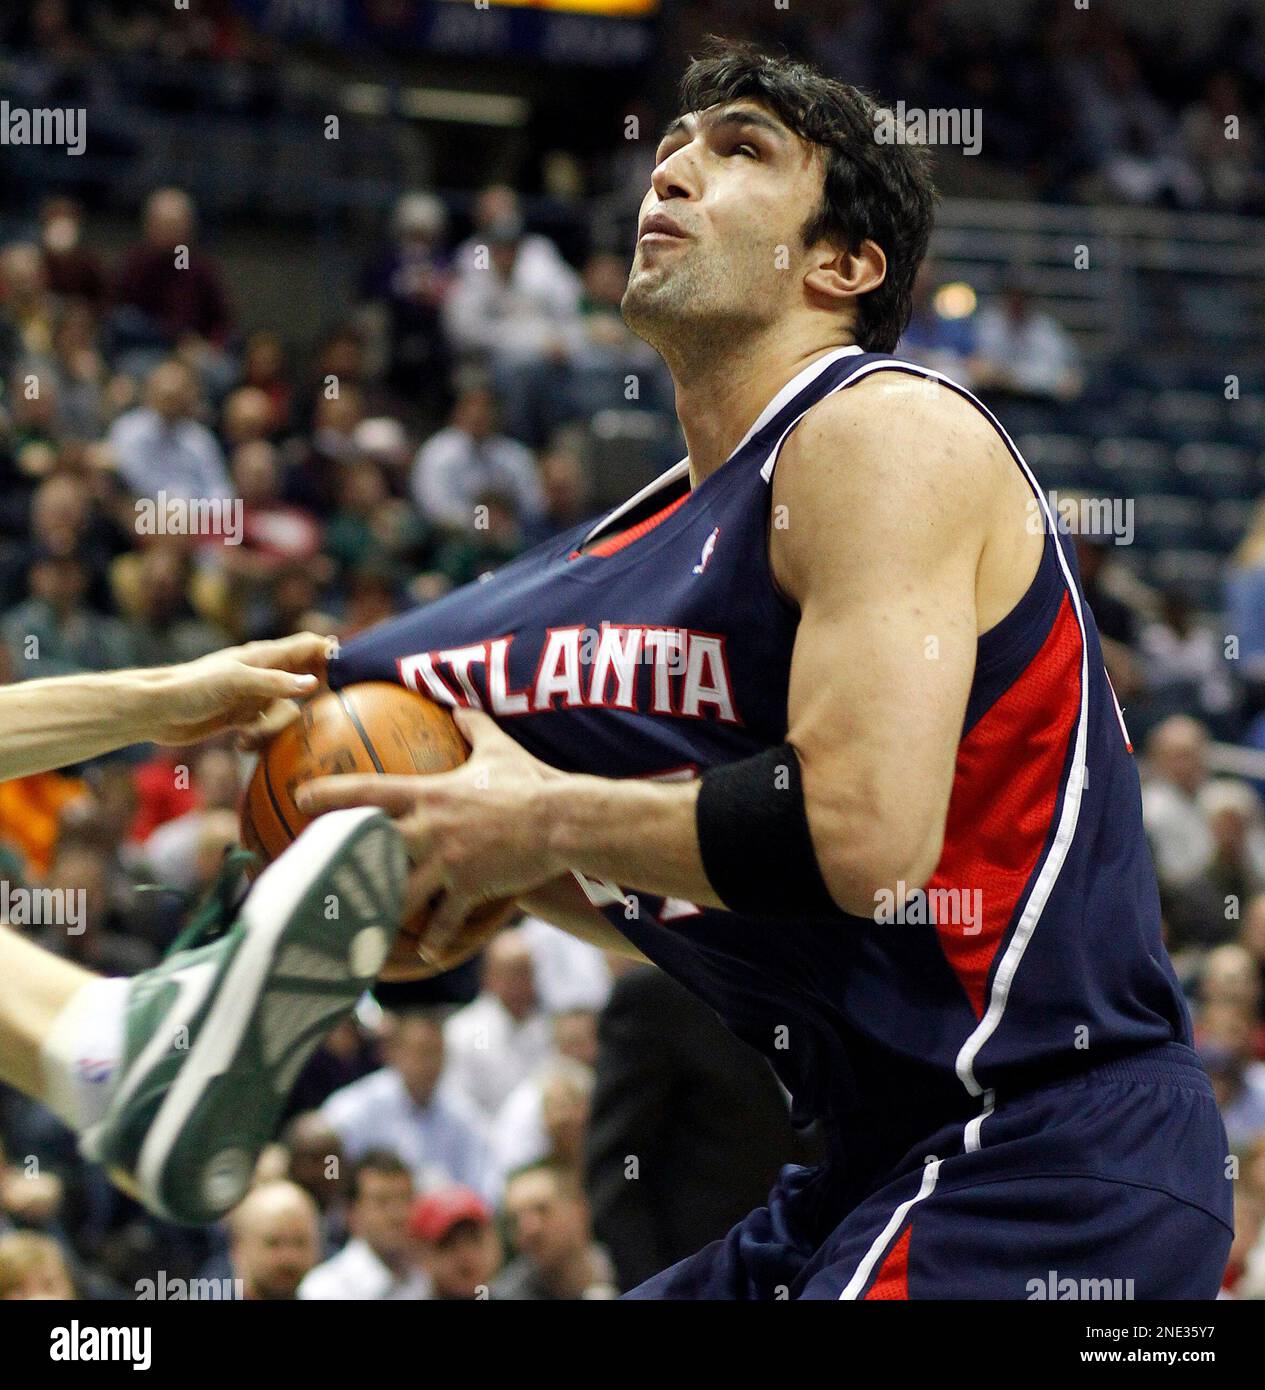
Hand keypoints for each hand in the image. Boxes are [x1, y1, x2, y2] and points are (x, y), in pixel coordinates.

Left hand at [151, 633, 331, 744]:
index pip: (310, 645)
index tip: (349, 676)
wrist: (156, 710)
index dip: (332, 653)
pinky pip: (269, 729)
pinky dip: (261, 738)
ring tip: (253, 734)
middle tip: (319, 715)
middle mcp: (265, 674)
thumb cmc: (192, 688)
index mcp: (265, 656)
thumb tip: (314, 686)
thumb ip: (275, 683)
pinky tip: (241, 743)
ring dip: (278, 728)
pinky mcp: (244, 717)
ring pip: (289, 711)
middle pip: (307, 679)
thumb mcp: (236, 683)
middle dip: (314, 698)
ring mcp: (256, 696)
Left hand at [294, 707, 565, 954]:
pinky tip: (426, 955)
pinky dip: (436, 939)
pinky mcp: (470, 886)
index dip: (330, 793)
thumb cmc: (530, 780)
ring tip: (354, 930)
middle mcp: (429, 829)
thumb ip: (475, 726)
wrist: (560, 819)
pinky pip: (446, 920)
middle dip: (336, 862)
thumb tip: (461, 706)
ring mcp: (447, 861)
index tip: (301, 798)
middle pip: (369, 848)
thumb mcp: (499, 747)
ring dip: (376, 912)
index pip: (369, 791)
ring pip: (399, 893)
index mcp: (429, 794)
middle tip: (310, 875)